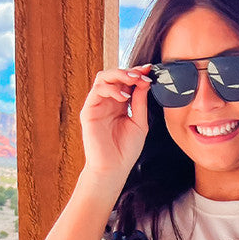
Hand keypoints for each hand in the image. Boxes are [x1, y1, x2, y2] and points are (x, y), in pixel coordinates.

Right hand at [79, 64, 151, 184]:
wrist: (113, 169)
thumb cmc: (125, 150)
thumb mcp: (140, 123)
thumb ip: (140, 102)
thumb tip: (144, 82)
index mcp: (120, 104)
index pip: (126, 82)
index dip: (137, 74)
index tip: (150, 70)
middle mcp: (107, 102)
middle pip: (114, 75)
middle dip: (129, 71)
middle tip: (142, 74)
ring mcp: (97, 105)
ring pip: (103, 78)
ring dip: (119, 75)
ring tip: (134, 80)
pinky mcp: (88, 111)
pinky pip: (97, 91)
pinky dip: (111, 89)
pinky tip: (124, 97)